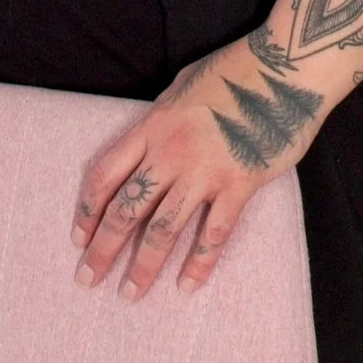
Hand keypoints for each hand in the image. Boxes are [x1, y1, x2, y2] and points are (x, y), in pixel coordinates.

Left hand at [73, 37, 330, 300]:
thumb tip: (148, 143)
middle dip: (103, 249)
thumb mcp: (181, 85)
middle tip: (87, 279)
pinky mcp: (239, 185)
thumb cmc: (233, 69)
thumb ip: (161, 120)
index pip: (105, 175)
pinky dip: (199, 263)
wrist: (284, 68)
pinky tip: (187, 286)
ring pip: (163, 229)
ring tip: (130, 294)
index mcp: (152, 126)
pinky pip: (214, 233)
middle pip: (127, 209)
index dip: (88, 210)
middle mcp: (171, 153)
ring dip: (143, 265)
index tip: (78, 237)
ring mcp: (205, 171)